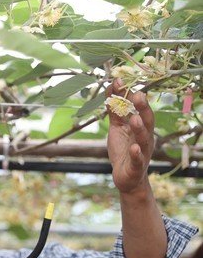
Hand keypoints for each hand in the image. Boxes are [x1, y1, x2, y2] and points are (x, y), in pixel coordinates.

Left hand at [105, 79, 155, 194]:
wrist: (125, 177)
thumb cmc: (123, 150)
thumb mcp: (117, 128)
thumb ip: (116, 111)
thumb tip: (110, 89)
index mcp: (141, 127)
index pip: (138, 108)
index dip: (130, 95)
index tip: (121, 80)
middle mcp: (144, 137)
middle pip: (147, 121)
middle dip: (142, 108)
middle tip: (137, 94)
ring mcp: (142, 152)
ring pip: (143, 139)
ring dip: (140, 129)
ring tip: (135, 118)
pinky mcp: (136, 166)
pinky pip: (138, 159)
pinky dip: (137, 154)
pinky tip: (134, 149)